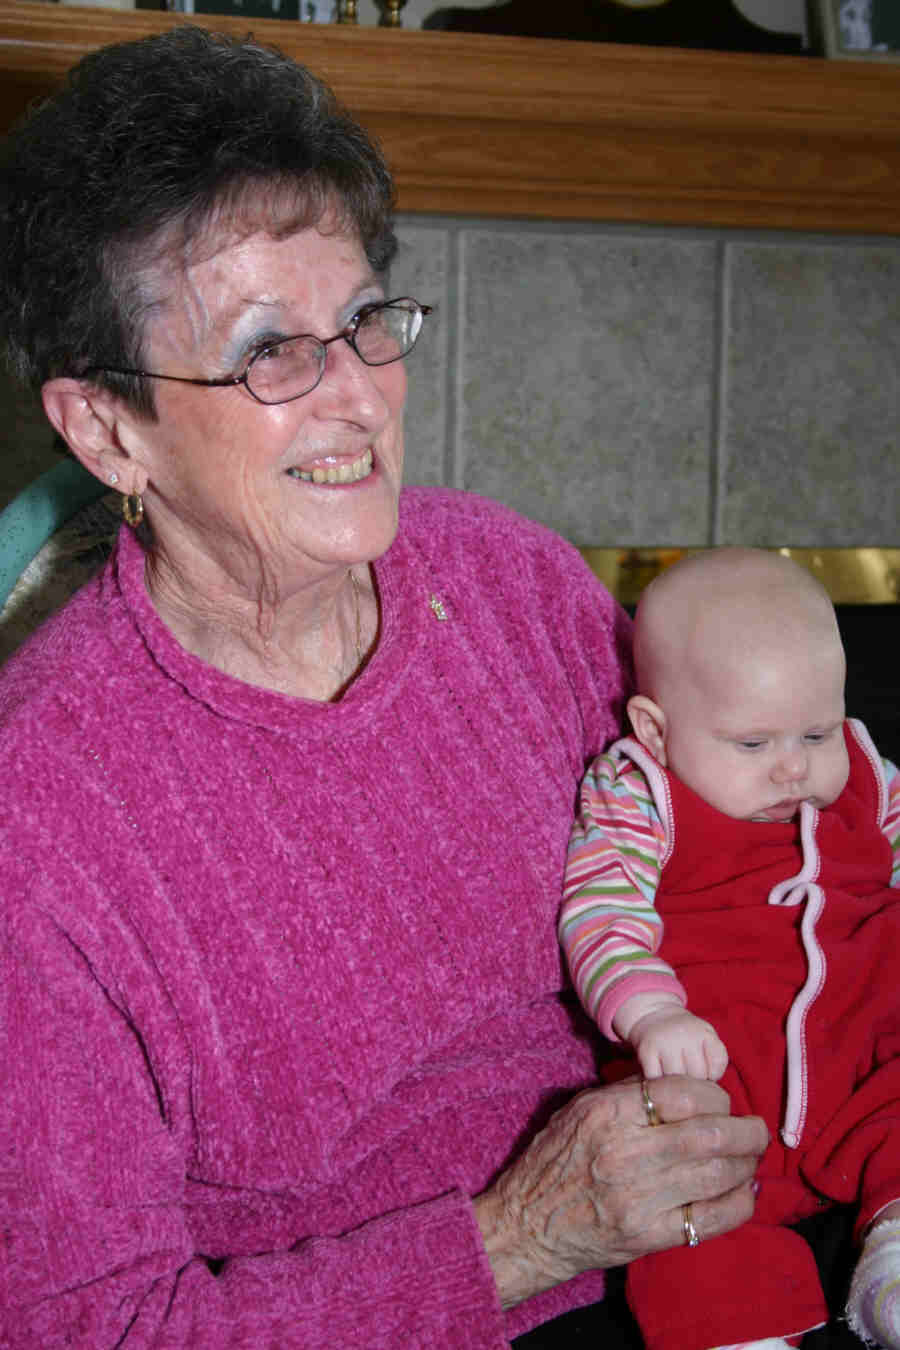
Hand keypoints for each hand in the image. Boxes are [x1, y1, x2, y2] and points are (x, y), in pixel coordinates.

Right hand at [474, 1075, 766, 1308]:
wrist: (528, 1225)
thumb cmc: (554, 1158)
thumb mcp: (581, 1108)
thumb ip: (628, 1091)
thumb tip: (680, 1080)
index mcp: (607, 1113)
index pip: (682, 1093)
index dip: (715, 1095)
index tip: (723, 1101)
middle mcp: (624, 1153)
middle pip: (709, 1135)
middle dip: (745, 1131)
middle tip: (756, 1130)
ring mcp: (638, 1199)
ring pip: (716, 1175)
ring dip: (746, 1164)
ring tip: (752, 1158)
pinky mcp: (648, 1236)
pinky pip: (710, 1219)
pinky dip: (739, 1204)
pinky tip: (745, 1193)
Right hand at [629, 1006, 728, 1080]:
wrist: (653, 1014)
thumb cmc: (684, 1034)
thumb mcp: (706, 1037)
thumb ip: (715, 1059)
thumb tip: (706, 1090)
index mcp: (704, 1032)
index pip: (717, 1065)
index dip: (712, 1073)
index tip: (705, 1070)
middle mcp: (685, 1034)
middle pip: (697, 1075)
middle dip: (693, 1080)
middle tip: (687, 1073)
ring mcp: (664, 1042)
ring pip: (676, 1081)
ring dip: (675, 1084)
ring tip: (673, 1074)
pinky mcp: (646, 1051)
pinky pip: (656, 1079)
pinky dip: (658, 1083)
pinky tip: (659, 1074)